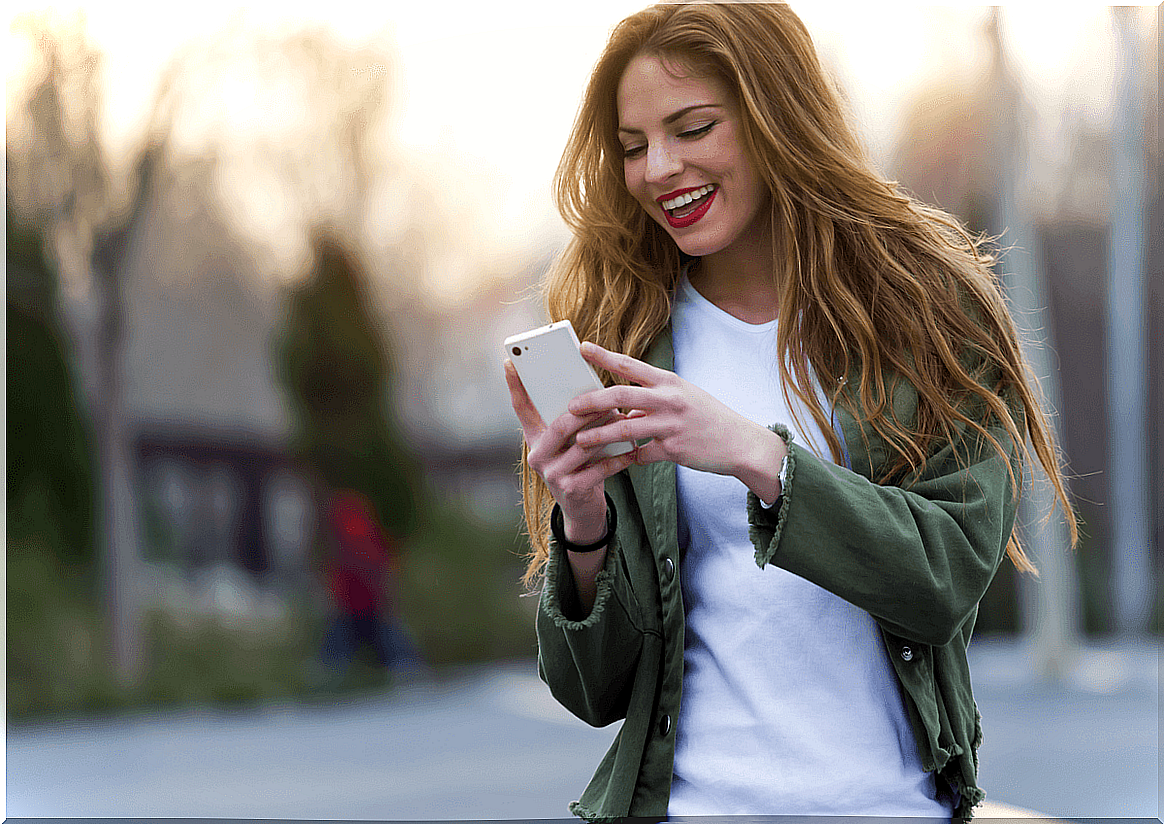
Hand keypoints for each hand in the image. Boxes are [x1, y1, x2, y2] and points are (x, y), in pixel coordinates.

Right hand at [504, 358, 638, 538]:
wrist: (583, 509)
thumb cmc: (579, 467)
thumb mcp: (568, 444)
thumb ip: (571, 421)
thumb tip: (592, 390)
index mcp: (534, 439)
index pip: (521, 408)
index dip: (515, 385)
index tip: (511, 360)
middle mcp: (538, 455)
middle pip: (561, 425)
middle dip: (586, 411)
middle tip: (607, 398)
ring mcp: (552, 474)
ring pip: (583, 445)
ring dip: (607, 431)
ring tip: (624, 419)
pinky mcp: (570, 489)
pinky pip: (598, 468)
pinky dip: (617, 458)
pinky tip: (631, 451)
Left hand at [569, 342, 786, 500]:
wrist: (741, 443)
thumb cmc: (710, 418)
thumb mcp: (683, 398)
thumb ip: (653, 400)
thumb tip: (625, 410)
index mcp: (669, 382)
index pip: (630, 364)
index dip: (604, 356)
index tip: (582, 348)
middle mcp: (670, 399)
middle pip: (621, 395)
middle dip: (592, 401)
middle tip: (571, 406)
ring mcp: (671, 425)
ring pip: (625, 428)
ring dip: (600, 435)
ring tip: (580, 440)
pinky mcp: (674, 450)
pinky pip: (642, 455)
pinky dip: (628, 459)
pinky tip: (616, 462)